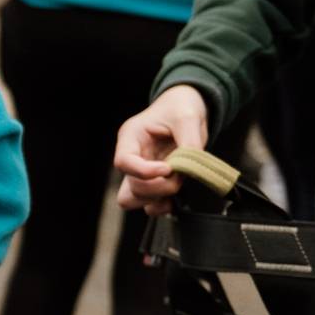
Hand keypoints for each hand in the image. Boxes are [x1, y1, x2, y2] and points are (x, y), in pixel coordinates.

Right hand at [114, 84, 209, 215]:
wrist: (185, 109)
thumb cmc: (180, 108)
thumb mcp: (187, 117)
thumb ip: (189, 142)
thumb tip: (190, 169)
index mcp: (131, 137)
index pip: (123, 162)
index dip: (144, 171)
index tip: (168, 169)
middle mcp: (131, 158)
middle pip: (128, 188)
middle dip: (157, 188)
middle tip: (179, 177)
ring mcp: (140, 173)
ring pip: (133, 200)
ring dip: (157, 198)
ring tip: (178, 185)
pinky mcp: (154, 183)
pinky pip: (149, 205)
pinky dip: (162, 206)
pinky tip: (177, 198)